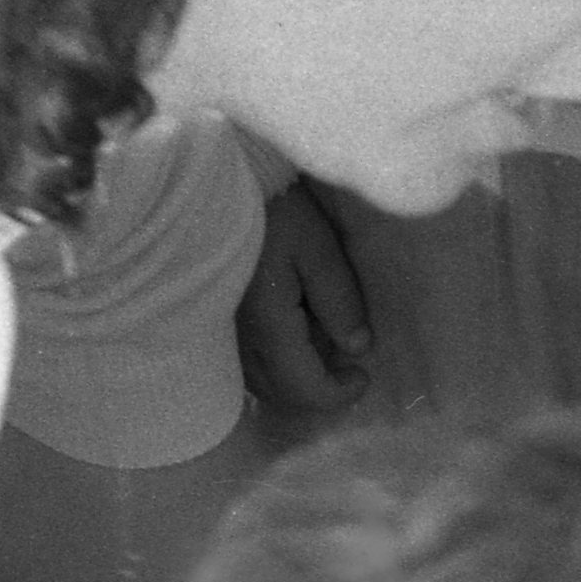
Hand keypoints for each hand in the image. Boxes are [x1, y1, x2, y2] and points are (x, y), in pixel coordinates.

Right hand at [233, 173, 374, 431]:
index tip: (364, 375)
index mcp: (269, 328)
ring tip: (322, 342)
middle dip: (320, 388)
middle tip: (348, 363)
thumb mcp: (319, 249)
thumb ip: (340, 302)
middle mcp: (241, 342)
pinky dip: (276, 362)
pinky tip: (293, 332)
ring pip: (263, 382)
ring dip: (297, 377)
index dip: (340, 394)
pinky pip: (248, 362)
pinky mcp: (216, 321)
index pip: (306, 389)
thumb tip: (357, 347)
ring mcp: (224, 335)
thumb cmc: (274, 210)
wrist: (216, 187)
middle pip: (283, 394)